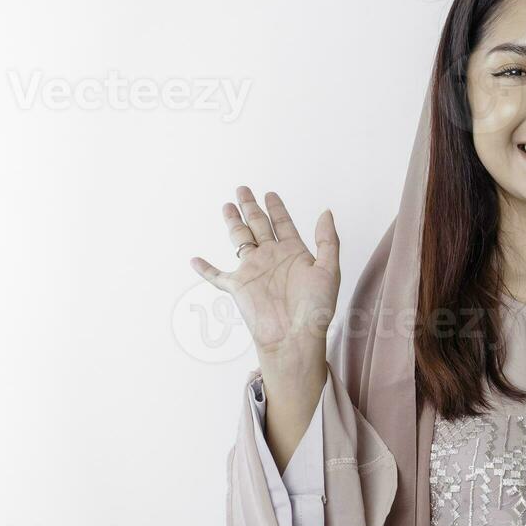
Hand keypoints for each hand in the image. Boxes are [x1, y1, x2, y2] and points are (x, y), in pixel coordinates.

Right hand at [190, 186, 339, 363]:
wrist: (294, 337)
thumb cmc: (316, 309)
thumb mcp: (329, 270)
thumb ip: (328, 240)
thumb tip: (326, 212)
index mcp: (293, 253)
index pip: (283, 224)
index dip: (277, 208)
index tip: (270, 194)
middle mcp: (271, 258)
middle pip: (258, 225)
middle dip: (250, 206)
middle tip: (242, 189)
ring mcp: (253, 270)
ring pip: (239, 239)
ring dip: (232, 222)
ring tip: (227, 206)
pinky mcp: (237, 286)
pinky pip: (217, 275)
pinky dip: (205, 269)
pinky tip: (195, 260)